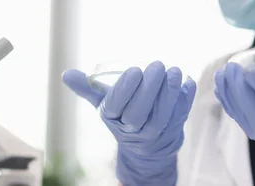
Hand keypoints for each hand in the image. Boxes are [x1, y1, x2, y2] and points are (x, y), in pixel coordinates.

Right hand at [63, 61, 196, 185]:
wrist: (146, 146)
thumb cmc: (124, 115)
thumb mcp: (104, 103)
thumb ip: (88, 88)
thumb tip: (66, 74)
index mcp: (112, 118)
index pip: (116, 105)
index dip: (125, 89)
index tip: (135, 70)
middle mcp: (131, 129)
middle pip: (140, 112)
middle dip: (150, 88)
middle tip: (158, 65)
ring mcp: (153, 133)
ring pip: (161, 116)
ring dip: (169, 93)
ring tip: (175, 71)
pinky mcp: (173, 130)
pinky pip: (180, 115)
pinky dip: (185, 99)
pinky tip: (187, 82)